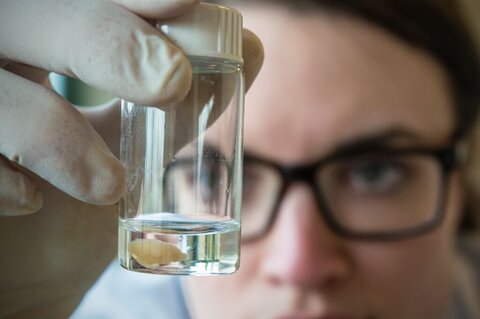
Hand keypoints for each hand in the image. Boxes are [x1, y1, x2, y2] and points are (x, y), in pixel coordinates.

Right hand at [0, 0, 263, 316]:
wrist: (32, 254)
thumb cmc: (81, 189)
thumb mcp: (140, 140)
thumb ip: (189, 98)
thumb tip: (253, 47)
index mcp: (47, 40)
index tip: (186, 4)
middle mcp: (3, 57)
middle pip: (34, 15)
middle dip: (108, 40)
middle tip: (169, 79)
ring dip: (58, 136)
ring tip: (107, 185)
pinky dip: (3, 182)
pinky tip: (31, 204)